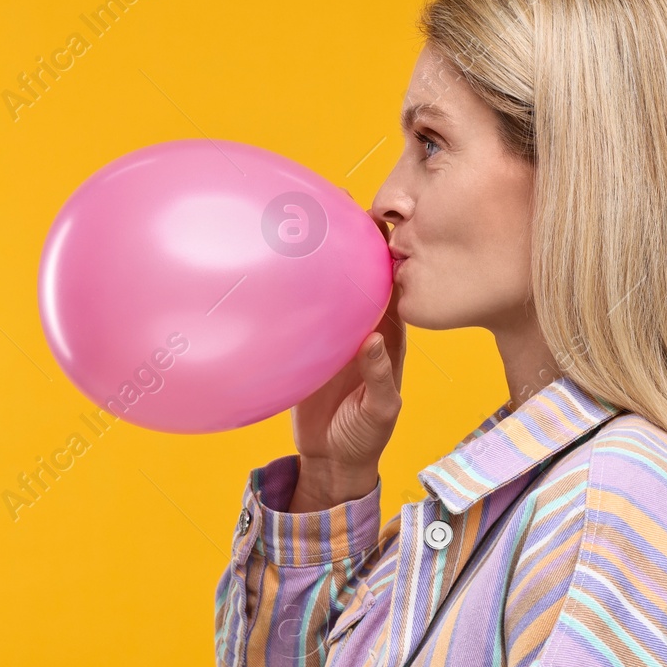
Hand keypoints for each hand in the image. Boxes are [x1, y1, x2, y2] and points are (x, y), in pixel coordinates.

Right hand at [288, 204, 403, 510]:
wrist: (332, 461)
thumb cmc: (365, 438)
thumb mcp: (379, 411)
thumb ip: (378, 377)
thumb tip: (373, 341)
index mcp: (388, 338)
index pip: (391, 288)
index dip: (389, 256)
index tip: (383, 222)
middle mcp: (362, 329)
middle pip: (359, 279)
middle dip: (353, 244)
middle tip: (338, 204)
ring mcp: (333, 337)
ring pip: (329, 291)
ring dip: (322, 262)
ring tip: (305, 223)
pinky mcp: (306, 349)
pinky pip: (299, 316)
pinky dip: (291, 294)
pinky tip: (274, 269)